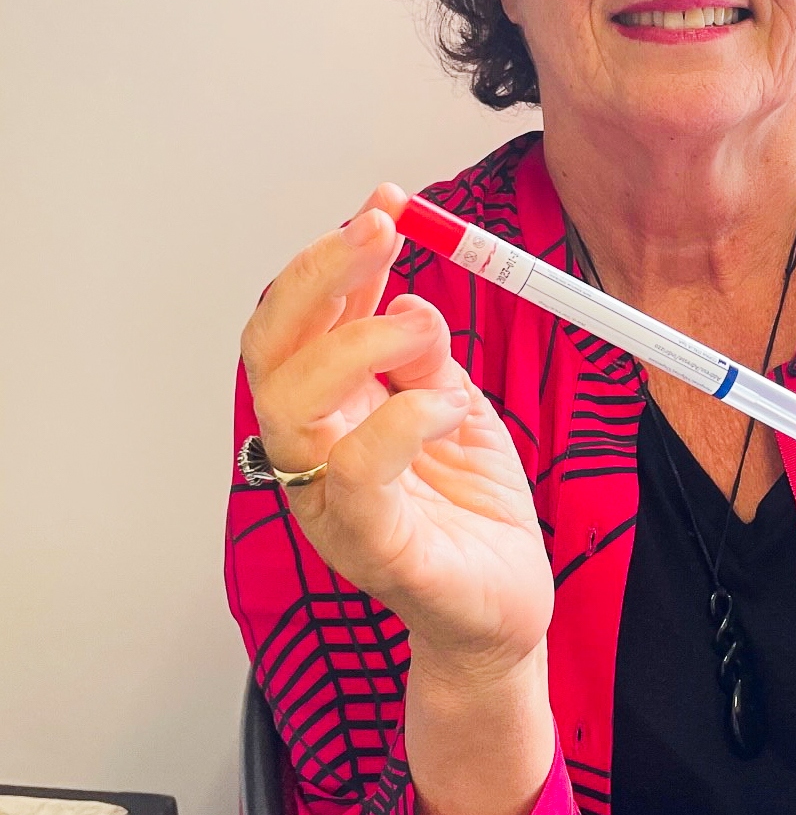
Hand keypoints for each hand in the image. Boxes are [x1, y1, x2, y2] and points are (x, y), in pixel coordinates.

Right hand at [240, 185, 553, 675]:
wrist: (504, 607)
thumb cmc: (470, 510)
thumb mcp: (453, 404)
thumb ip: (422, 351)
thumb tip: (402, 284)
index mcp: (331, 412)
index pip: (300, 323)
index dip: (332, 259)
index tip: (383, 207)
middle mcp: (314, 453)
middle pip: (272, 351)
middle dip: (320, 277)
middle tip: (379, 232)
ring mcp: (334, 501)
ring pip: (292, 407)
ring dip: (358, 343)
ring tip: (421, 330)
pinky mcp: (375, 547)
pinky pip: (358, 475)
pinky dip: (402, 420)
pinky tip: (445, 406)